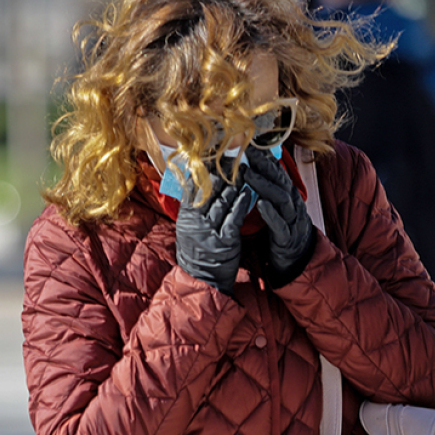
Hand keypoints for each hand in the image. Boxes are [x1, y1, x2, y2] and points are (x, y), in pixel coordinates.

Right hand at [175, 161, 252, 295]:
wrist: (202, 279)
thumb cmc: (198, 250)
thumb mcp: (189, 226)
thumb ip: (192, 205)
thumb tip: (195, 179)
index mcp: (186, 216)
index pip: (193, 185)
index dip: (205, 169)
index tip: (215, 155)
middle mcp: (195, 222)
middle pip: (208, 190)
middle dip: (222, 172)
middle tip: (234, 159)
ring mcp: (209, 231)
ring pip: (222, 201)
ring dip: (234, 184)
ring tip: (244, 170)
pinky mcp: (224, 241)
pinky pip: (234, 218)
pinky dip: (241, 204)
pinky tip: (249, 192)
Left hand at [243, 149, 313, 285]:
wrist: (298, 260)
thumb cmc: (282, 231)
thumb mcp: (278, 207)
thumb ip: (269, 189)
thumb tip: (256, 167)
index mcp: (289, 197)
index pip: (278, 173)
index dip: (265, 159)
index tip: (249, 145)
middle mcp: (293, 205)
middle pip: (280, 181)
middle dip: (264, 166)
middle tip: (247, 154)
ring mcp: (292, 221)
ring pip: (281, 199)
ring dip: (264, 186)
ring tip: (248, 175)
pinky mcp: (287, 238)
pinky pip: (280, 224)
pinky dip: (271, 213)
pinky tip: (260, 204)